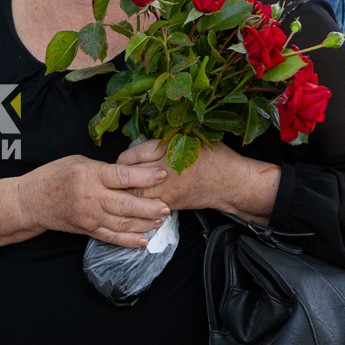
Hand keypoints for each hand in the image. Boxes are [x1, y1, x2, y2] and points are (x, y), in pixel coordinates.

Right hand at [17, 155, 168, 246]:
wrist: (31, 200)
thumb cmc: (55, 175)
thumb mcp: (79, 162)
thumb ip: (104, 169)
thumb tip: (132, 174)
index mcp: (89, 175)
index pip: (122, 176)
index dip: (144, 176)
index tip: (163, 174)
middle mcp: (90, 197)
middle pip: (126, 204)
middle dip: (150, 206)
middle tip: (167, 205)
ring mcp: (88, 216)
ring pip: (122, 223)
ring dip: (144, 223)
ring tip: (160, 220)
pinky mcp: (87, 230)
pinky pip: (111, 237)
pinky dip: (129, 240)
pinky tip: (144, 239)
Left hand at [118, 139, 278, 224]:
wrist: (232, 183)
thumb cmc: (213, 157)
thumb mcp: (189, 139)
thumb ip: (163, 142)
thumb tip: (138, 147)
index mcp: (168, 150)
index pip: (134, 154)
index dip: (123, 158)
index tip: (120, 160)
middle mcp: (165, 170)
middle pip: (130, 175)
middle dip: (118, 177)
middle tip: (112, 177)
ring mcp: (167, 189)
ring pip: (136, 193)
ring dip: (125, 191)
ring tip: (118, 189)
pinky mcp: (171, 204)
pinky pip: (148, 205)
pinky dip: (138, 204)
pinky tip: (133, 201)